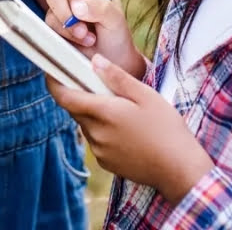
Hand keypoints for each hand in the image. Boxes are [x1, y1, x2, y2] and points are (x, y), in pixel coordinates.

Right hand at [44, 0, 143, 76]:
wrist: (113, 61)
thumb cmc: (116, 35)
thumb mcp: (115, 19)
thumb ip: (100, 8)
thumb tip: (76, 7)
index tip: (79, 7)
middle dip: (66, 15)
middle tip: (83, 30)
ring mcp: (61, 13)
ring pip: (50, 15)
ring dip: (68, 30)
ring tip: (89, 40)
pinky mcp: (55, 30)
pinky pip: (49, 31)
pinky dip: (65, 38)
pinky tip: (82, 43)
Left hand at [48, 54, 215, 204]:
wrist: (178, 169)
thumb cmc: (166, 129)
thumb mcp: (145, 95)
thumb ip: (117, 78)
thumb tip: (95, 61)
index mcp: (102, 113)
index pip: (64, 96)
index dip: (54, 82)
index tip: (53, 70)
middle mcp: (95, 134)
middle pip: (77, 109)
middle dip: (83, 95)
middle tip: (103, 85)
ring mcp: (99, 151)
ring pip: (87, 125)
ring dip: (96, 114)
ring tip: (123, 110)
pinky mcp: (106, 163)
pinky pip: (97, 141)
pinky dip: (104, 131)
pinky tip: (127, 130)